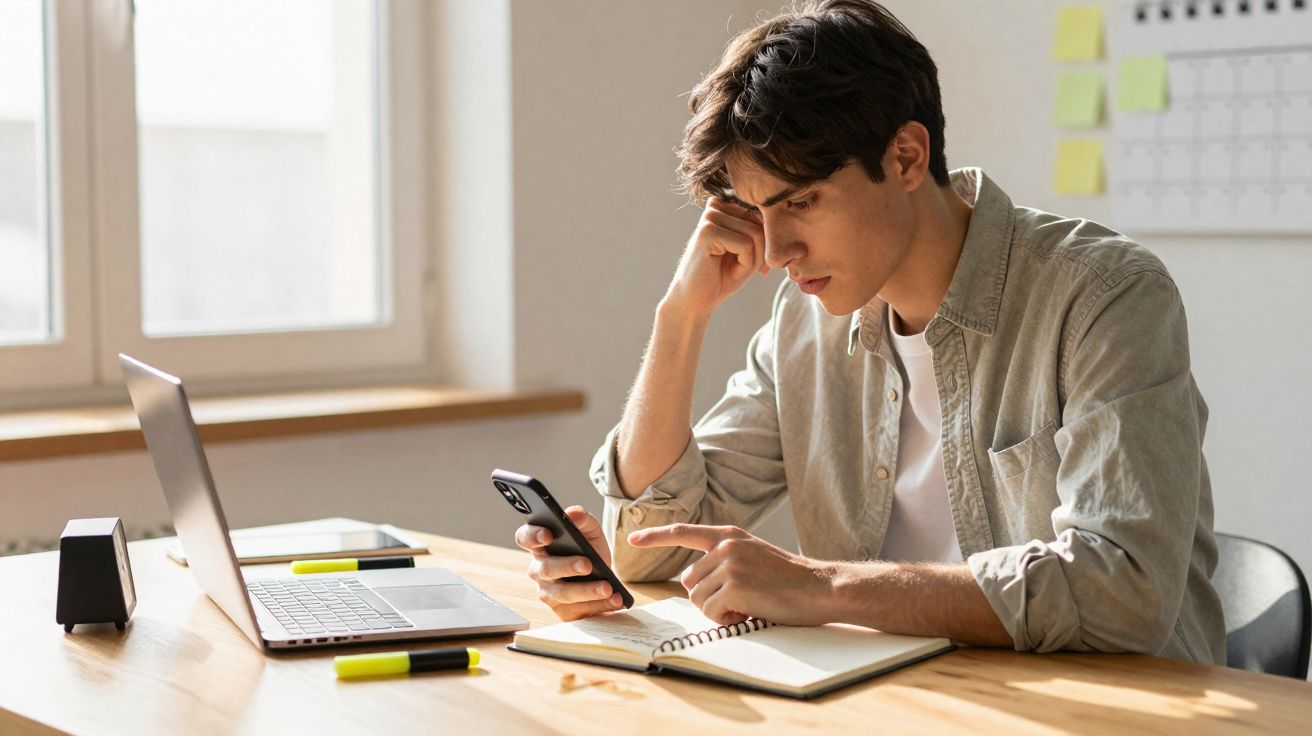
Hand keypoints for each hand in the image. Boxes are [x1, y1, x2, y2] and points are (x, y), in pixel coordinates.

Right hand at [514, 506, 624, 621]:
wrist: (603, 576)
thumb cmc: (589, 549)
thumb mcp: (590, 531)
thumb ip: (583, 518)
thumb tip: (572, 513)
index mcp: (540, 545)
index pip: (524, 538)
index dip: (532, 536)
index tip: (548, 535)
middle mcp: (538, 570)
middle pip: (546, 569)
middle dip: (567, 566)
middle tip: (588, 564)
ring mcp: (547, 592)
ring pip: (562, 593)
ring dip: (587, 590)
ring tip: (607, 587)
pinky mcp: (561, 611)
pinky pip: (577, 610)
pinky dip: (598, 605)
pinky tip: (614, 599)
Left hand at [627, 524, 834, 625]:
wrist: (820, 587)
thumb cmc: (789, 579)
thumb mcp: (755, 555)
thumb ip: (726, 558)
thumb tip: (695, 582)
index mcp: (729, 536)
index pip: (684, 532)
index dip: (656, 536)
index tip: (633, 538)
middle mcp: (725, 546)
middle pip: (689, 581)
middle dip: (708, 597)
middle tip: (739, 601)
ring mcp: (729, 565)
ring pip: (697, 599)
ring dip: (718, 610)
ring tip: (747, 606)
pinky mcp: (734, 586)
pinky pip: (710, 611)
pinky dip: (725, 619)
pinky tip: (748, 613)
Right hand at [661, 197, 770, 319]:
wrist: (697, 301)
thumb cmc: (725, 276)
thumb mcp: (752, 249)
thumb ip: (764, 230)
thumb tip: (775, 220)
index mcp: (725, 205)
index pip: (764, 215)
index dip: (763, 244)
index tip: (747, 261)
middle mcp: (716, 205)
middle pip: (761, 224)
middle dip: (758, 253)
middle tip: (737, 268)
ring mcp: (710, 217)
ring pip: (756, 234)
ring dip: (750, 260)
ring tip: (732, 269)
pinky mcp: (707, 232)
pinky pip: (746, 245)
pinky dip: (744, 265)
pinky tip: (729, 272)